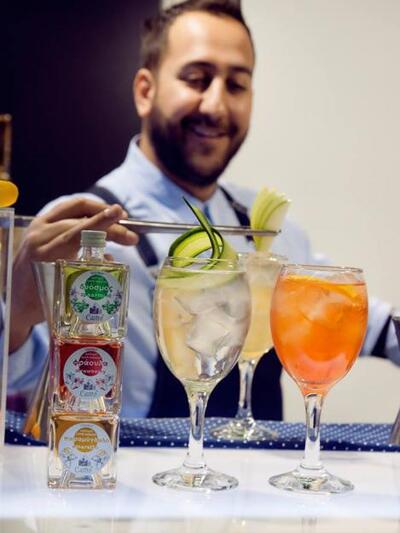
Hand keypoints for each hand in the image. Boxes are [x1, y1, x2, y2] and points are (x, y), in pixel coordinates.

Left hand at [10, 197, 137, 351]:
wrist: (16, 302)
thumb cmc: (40, 302)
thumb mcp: (65, 293)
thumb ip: (87, 274)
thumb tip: (111, 260)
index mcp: (43, 254)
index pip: (76, 232)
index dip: (100, 222)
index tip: (118, 215)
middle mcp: (39, 235)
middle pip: (80, 219)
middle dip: (109, 223)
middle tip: (131, 235)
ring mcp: (37, 227)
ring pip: (74, 207)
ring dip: (99, 211)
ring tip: (119, 219)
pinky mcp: (39, 223)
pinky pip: (67, 209)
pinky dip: (87, 211)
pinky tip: (101, 219)